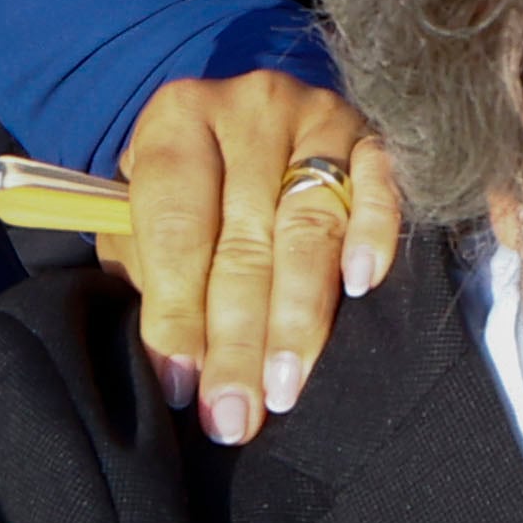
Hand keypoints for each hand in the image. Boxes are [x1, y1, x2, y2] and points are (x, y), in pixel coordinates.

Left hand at [109, 74, 398, 442]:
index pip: (177, 226)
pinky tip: (362, 286)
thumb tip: (178, 372)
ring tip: (285, 388)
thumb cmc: (183, 190)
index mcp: (176, 120)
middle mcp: (248, 107)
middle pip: (245, 239)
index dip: (177, 310)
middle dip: (238, 339)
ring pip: (309, 226)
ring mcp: (314, 115)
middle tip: (235, 414)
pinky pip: (379, 183)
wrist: (240, 119)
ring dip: (299, 316)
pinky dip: (373, 233)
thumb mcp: (143, 217)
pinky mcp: (368, 132)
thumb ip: (151, 278)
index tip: (181, 384)